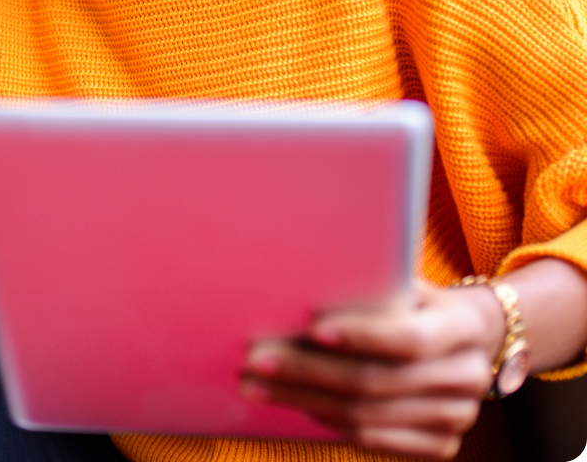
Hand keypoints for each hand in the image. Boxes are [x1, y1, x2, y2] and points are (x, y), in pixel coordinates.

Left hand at [242, 283, 503, 459]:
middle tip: (256, 360)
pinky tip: (293, 402)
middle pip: (376, 382)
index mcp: (463, 327)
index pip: (410, 337)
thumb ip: (371, 285)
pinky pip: (370, 439)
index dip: (361, 335)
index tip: (312, 329)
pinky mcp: (439, 445)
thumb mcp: (404, 283)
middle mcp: (468, 377)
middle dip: (307, 371)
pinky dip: (326, 420)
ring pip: (366, 416)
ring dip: (302, 400)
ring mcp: (457, 417)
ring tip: (257, 384)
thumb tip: (303, 280)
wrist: (465, 339)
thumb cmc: (415, 301)